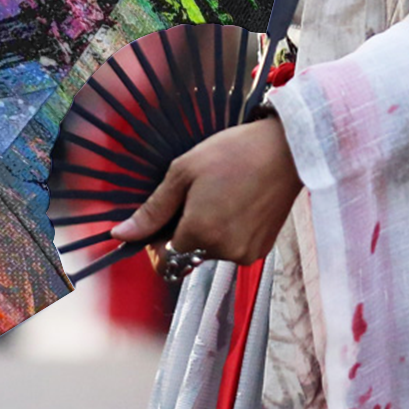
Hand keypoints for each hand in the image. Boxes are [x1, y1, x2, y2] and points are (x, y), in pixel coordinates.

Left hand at [109, 113, 302, 274]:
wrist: (287, 150)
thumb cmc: (233, 153)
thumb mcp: (184, 172)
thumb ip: (153, 209)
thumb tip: (121, 234)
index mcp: (200, 233)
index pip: (163, 258)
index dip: (157, 240)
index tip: (164, 217)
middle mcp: (223, 252)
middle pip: (186, 254)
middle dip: (183, 231)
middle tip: (195, 195)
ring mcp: (245, 254)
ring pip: (209, 252)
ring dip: (206, 231)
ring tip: (220, 194)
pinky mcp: (261, 250)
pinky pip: (231, 248)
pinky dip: (228, 232)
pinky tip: (237, 203)